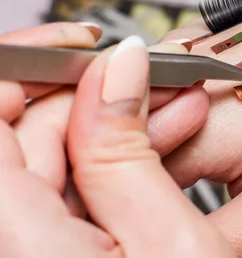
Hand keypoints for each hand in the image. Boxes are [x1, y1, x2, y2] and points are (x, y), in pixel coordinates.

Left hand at [0, 36, 233, 256]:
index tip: (80, 49)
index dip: (28, 68)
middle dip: (94, 97)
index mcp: (20, 241)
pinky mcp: (55, 253)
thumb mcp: (172, 240)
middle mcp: (15, 243)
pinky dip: (116, 163)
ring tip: (179, 109)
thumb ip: (125, 151)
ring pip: (51, 160)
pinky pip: (69, 190)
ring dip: (116, 128)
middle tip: (162, 78)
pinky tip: (163, 145)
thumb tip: (117, 68)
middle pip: (22, 137)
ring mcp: (34, 249)